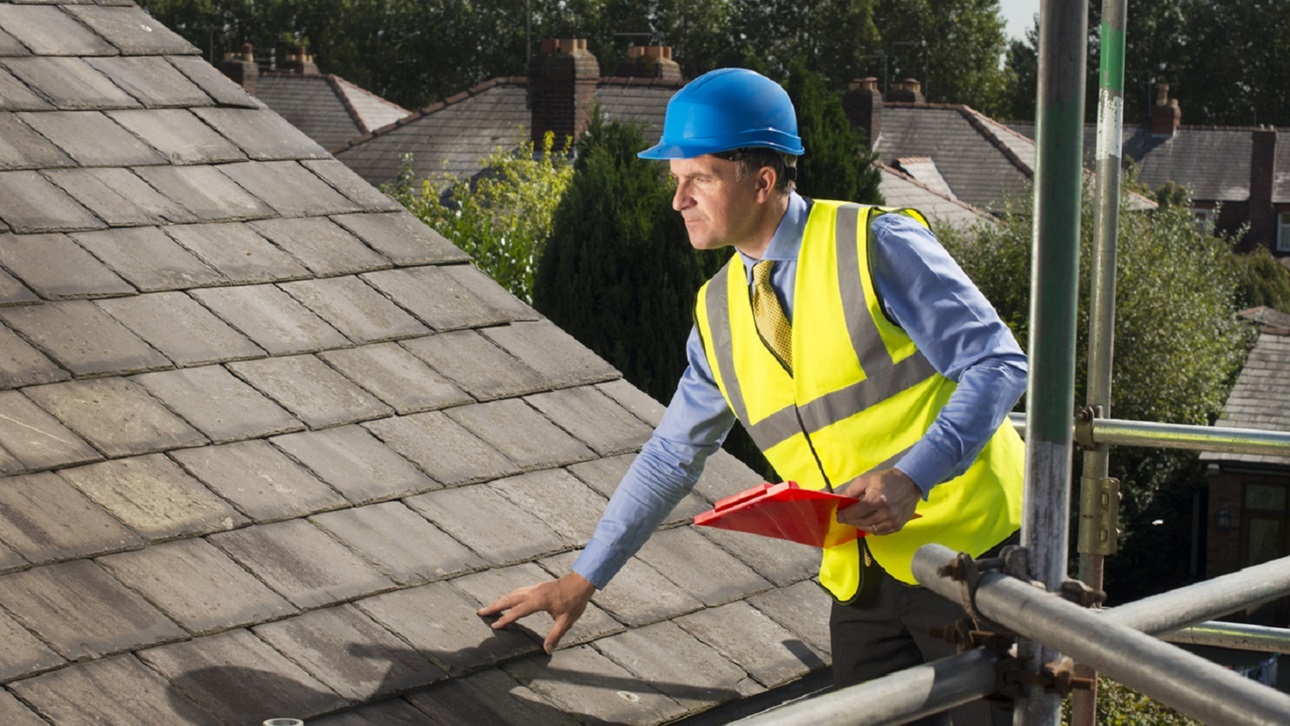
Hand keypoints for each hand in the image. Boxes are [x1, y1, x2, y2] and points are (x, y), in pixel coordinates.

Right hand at [477, 572, 595, 653]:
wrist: (581, 581)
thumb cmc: (575, 600)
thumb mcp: (567, 621)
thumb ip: (555, 635)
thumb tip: (547, 650)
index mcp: (539, 601)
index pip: (518, 611)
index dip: (505, 619)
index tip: (494, 625)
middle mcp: (534, 593)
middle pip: (510, 599)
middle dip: (495, 606)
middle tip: (481, 612)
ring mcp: (535, 588)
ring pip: (513, 594)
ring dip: (501, 600)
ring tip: (490, 607)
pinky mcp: (537, 587)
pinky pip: (519, 591)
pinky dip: (509, 596)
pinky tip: (508, 599)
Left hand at [835, 468, 920, 535]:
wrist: (911, 483)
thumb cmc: (887, 479)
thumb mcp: (866, 480)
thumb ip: (851, 491)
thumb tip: (839, 501)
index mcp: (876, 500)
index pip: (854, 513)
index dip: (844, 515)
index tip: (838, 515)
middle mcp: (885, 513)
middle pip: (861, 522)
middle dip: (850, 520)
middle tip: (845, 517)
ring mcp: (892, 521)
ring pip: (869, 529)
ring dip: (860, 525)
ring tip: (856, 519)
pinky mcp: (897, 526)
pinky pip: (880, 532)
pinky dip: (871, 528)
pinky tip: (868, 522)